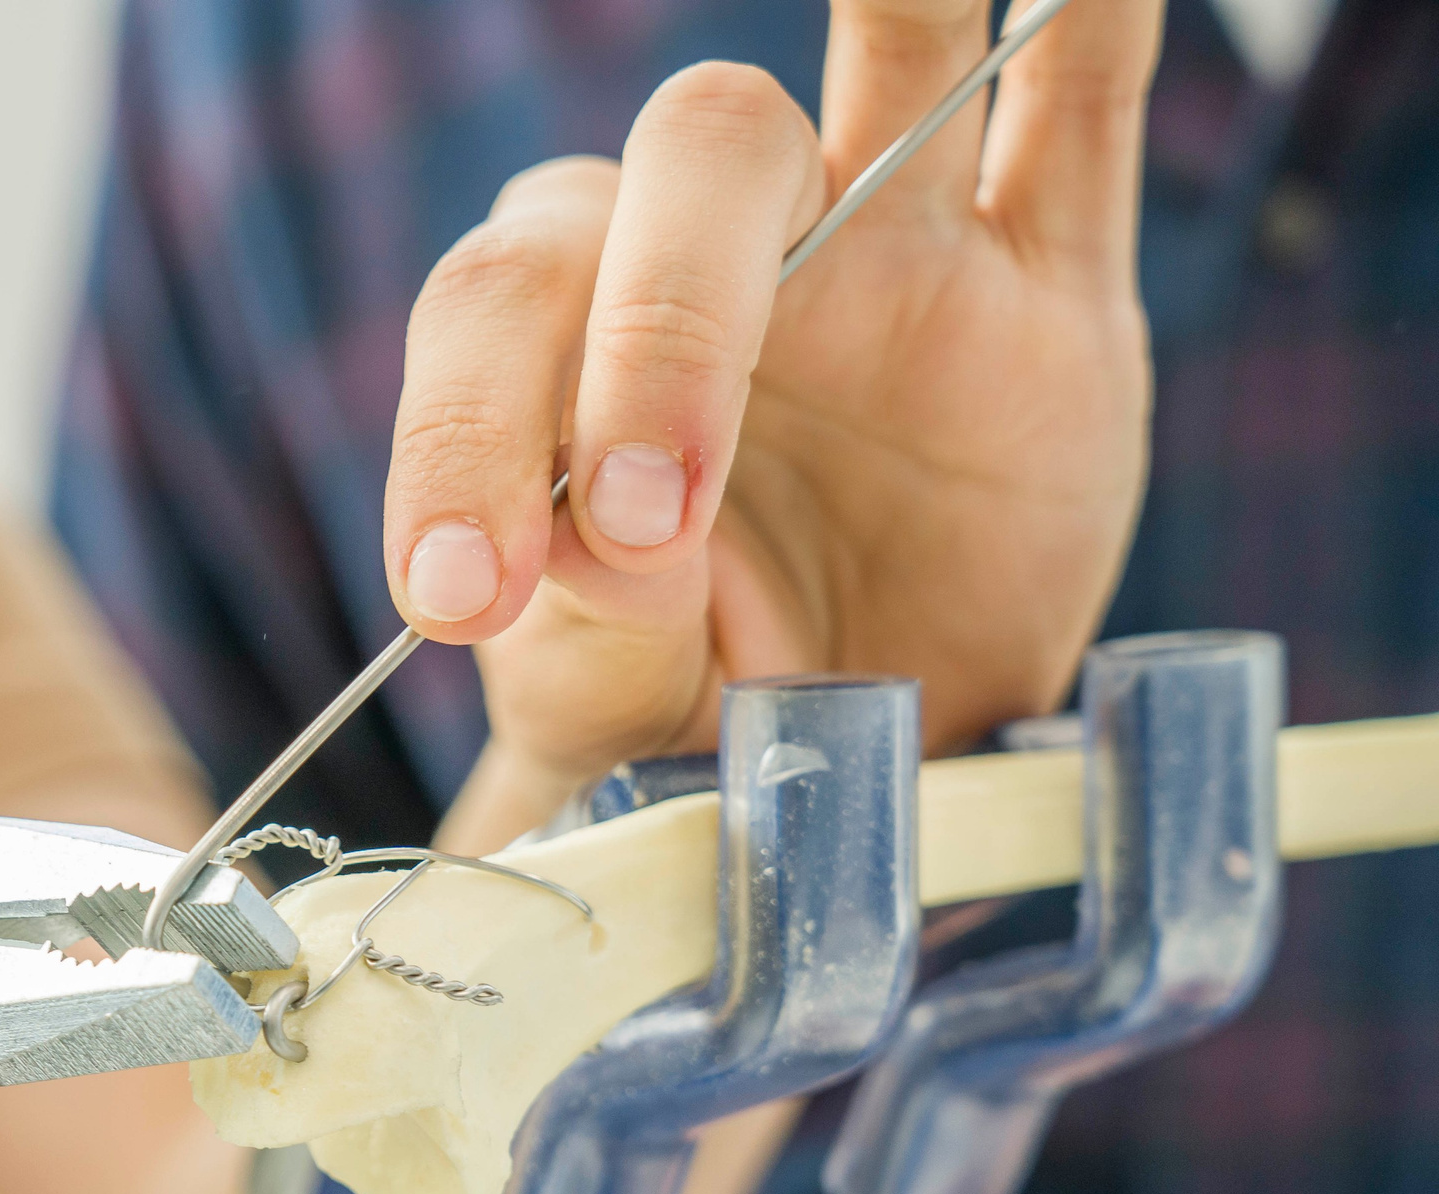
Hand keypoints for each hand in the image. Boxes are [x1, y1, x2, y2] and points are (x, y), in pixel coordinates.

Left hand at [387, 0, 1157, 795]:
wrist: (843, 758)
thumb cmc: (678, 700)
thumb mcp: (609, 704)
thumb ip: (593, 628)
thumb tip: (610, 543)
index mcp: (565, 338)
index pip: (497, 305)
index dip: (461, 427)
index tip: (462, 591)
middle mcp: (713, 246)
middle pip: (678, 162)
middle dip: (656, 327)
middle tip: (641, 523)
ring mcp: (896, 243)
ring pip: (886, 64)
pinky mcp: (1049, 281)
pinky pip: (1081, 106)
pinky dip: (1096, 20)